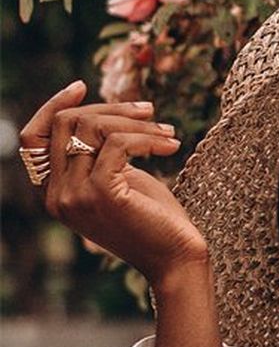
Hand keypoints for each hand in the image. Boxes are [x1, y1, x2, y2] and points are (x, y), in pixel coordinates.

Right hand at [19, 81, 208, 287]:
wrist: (178, 259)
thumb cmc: (156, 220)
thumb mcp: (120, 180)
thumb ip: (99, 154)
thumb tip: (98, 112)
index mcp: (54, 194)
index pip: (33, 137)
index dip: (54, 105)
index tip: (83, 86)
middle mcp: (56, 197)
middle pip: (66, 123)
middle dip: (112, 109)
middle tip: (151, 112)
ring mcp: (75, 196)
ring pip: (92, 128)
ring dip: (137, 123)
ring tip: (169, 132)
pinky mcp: (101, 194)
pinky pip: (118, 143)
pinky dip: (148, 138)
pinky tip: (172, 146)